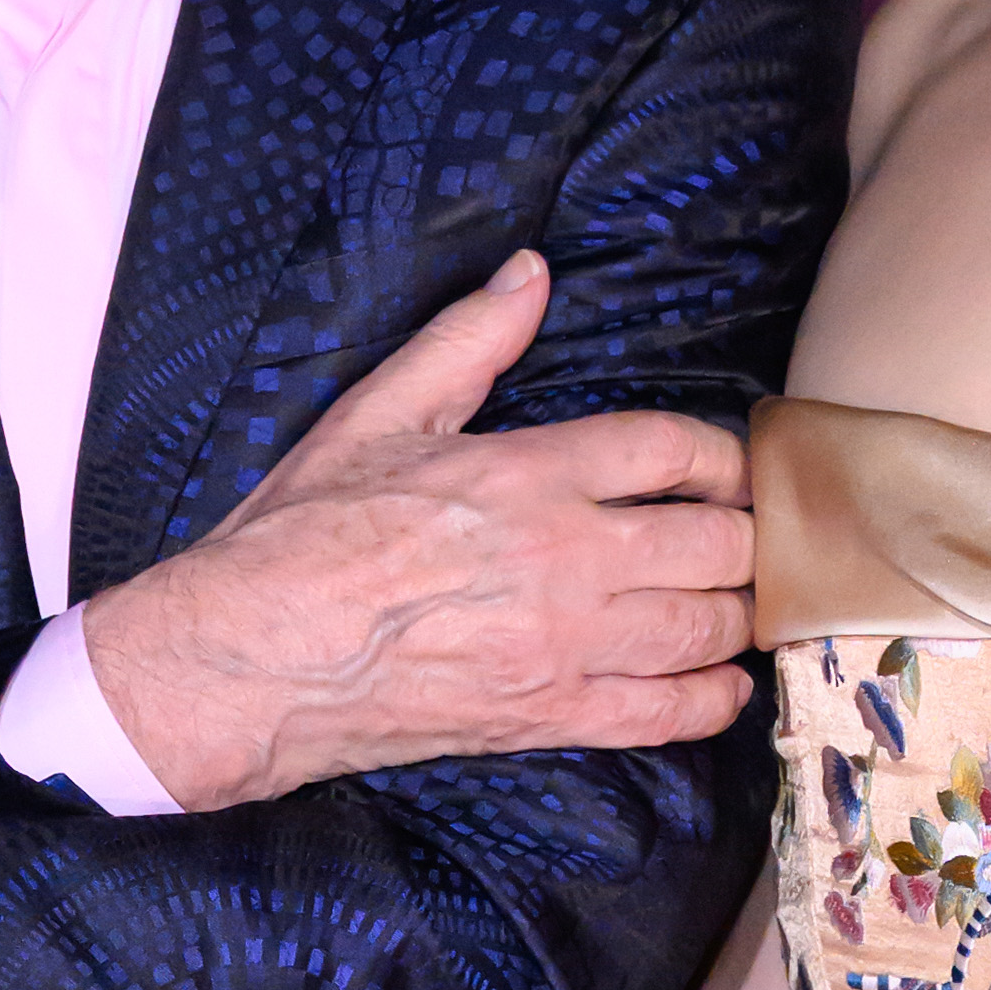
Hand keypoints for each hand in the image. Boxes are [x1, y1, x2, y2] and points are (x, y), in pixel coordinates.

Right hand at [80, 251, 757, 809]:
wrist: (249, 657)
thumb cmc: (301, 533)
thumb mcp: (379, 412)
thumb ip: (468, 340)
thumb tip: (531, 272)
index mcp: (531, 473)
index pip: (673, 451)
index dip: (721, 458)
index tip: (727, 469)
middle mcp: (567, 560)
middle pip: (716, 544)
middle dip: (742, 536)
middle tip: (739, 536)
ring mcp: (566, 646)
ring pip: (706, 628)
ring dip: (736, 612)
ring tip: (731, 600)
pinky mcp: (551, 717)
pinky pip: (668, 714)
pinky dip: (711, 698)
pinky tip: (717, 681)